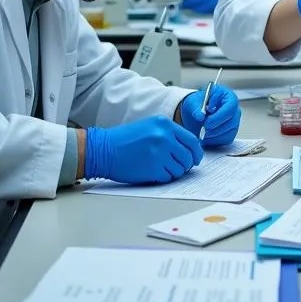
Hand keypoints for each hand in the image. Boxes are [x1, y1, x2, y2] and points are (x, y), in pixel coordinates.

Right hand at [84, 116, 202, 183]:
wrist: (104, 149)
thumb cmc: (125, 140)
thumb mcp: (149, 127)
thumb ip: (170, 134)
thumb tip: (189, 148)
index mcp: (165, 124)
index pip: (192, 141)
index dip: (196, 153)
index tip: (195, 159)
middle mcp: (164, 137)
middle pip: (189, 157)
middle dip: (186, 164)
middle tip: (180, 167)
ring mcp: (160, 153)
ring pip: (180, 169)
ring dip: (174, 172)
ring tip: (161, 168)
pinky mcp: (153, 168)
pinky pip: (168, 177)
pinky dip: (163, 177)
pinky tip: (153, 172)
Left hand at [179, 85, 241, 146]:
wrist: (197, 113)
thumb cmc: (198, 103)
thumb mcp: (194, 102)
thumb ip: (196, 108)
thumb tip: (200, 116)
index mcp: (229, 97)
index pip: (230, 108)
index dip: (219, 117)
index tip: (207, 123)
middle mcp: (235, 110)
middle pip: (232, 122)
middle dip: (215, 128)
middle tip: (202, 130)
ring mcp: (234, 123)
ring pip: (229, 133)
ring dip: (213, 136)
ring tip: (201, 132)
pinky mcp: (230, 133)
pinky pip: (225, 140)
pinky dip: (214, 141)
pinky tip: (205, 137)